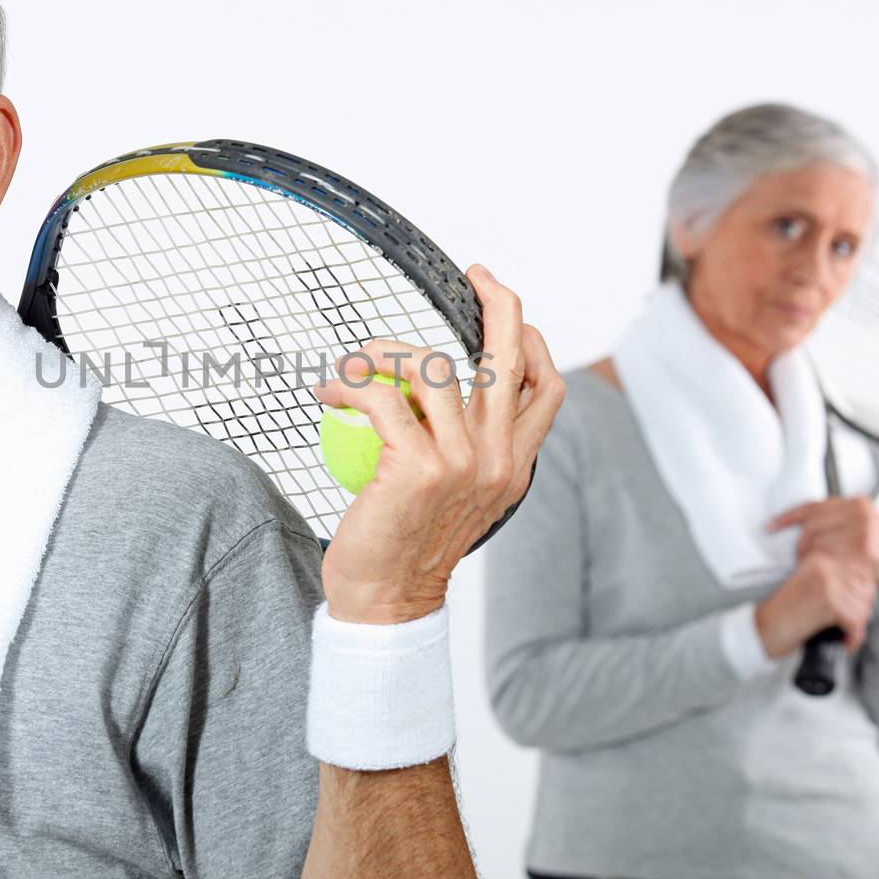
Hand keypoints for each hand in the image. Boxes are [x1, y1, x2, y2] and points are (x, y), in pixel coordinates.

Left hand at [311, 264, 563, 624]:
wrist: (388, 601)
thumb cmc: (410, 545)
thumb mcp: (459, 497)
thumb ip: (467, 450)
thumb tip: (444, 396)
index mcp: (515, 465)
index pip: (545, 387)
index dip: (532, 339)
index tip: (501, 311)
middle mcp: (499, 460)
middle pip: (510, 358)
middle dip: (499, 302)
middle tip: (474, 277)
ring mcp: (463, 462)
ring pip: (435, 366)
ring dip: (386, 350)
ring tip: (354, 363)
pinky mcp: (419, 467)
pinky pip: (384, 395)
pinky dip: (353, 380)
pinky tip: (333, 390)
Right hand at [755, 550, 876, 656]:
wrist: (763, 630)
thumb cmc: (786, 614)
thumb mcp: (810, 586)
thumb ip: (836, 580)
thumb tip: (870, 586)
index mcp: (819, 558)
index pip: (862, 570)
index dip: (863, 594)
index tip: (851, 609)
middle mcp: (823, 566)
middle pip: (867, 589)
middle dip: (862, 611)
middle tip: (848, 624)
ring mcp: (825, 583)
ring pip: (864, 607)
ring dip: (857, 626)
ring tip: (843, 633)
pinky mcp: (826, 603)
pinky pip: (856, 622)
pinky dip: (854, 637)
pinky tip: (844, 642)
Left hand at [768, 496, 878, 602]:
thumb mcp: (858, 532)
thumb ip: (836, 524)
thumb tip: (800, 524)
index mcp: (857, 503)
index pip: (813, 506)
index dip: (787, 517)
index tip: (770, 526)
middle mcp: (861, 511)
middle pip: (812, 524)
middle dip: (801, 542)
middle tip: (800, 557)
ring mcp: (865, 528)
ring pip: (820, 541)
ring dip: (811, 556)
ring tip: (813, 565)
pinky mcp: (867, 548)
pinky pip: (833, 554)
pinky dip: (825, 562)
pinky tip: (825, 569)